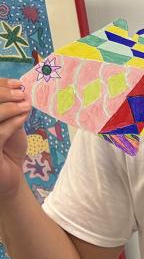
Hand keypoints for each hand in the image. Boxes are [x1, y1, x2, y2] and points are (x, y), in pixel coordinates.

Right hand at [0, 79, 30, 199]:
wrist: (9, 175)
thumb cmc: (7, 148)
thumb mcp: (10, 124)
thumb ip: (11, 109)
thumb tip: (21, 90)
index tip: (17, 83)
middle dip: (3, 94)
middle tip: (22, 93)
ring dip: (9, 107)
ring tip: (26, 106)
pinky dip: (12, 122)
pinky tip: (24, 117)